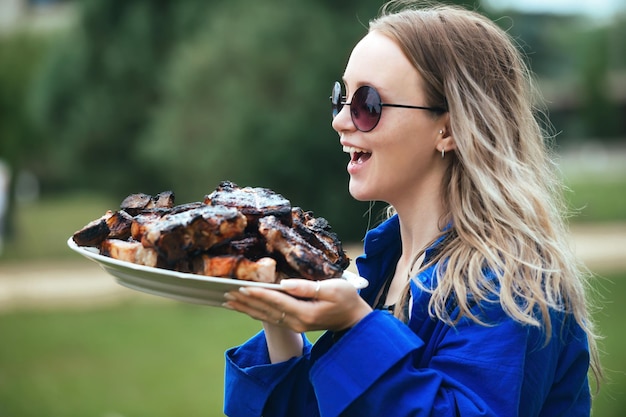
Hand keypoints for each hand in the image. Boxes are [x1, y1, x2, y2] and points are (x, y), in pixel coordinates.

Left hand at [223, 278, 371, 332]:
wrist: (354, 320)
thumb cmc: (347, 299)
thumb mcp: (333, 289)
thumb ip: (308, 287)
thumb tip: (285, 283)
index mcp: (305, 313)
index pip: (276, 301)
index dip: (259, 294)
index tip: (242, 287)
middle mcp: (297, 322)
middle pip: (266, 311)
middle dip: (245, 302)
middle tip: (226, 293)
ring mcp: (295, 325)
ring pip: (265, 316)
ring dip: (246, 308)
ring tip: (229, 300)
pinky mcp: (295, 324)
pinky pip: (271, 318)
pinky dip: (255, 312)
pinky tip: (246, 308)